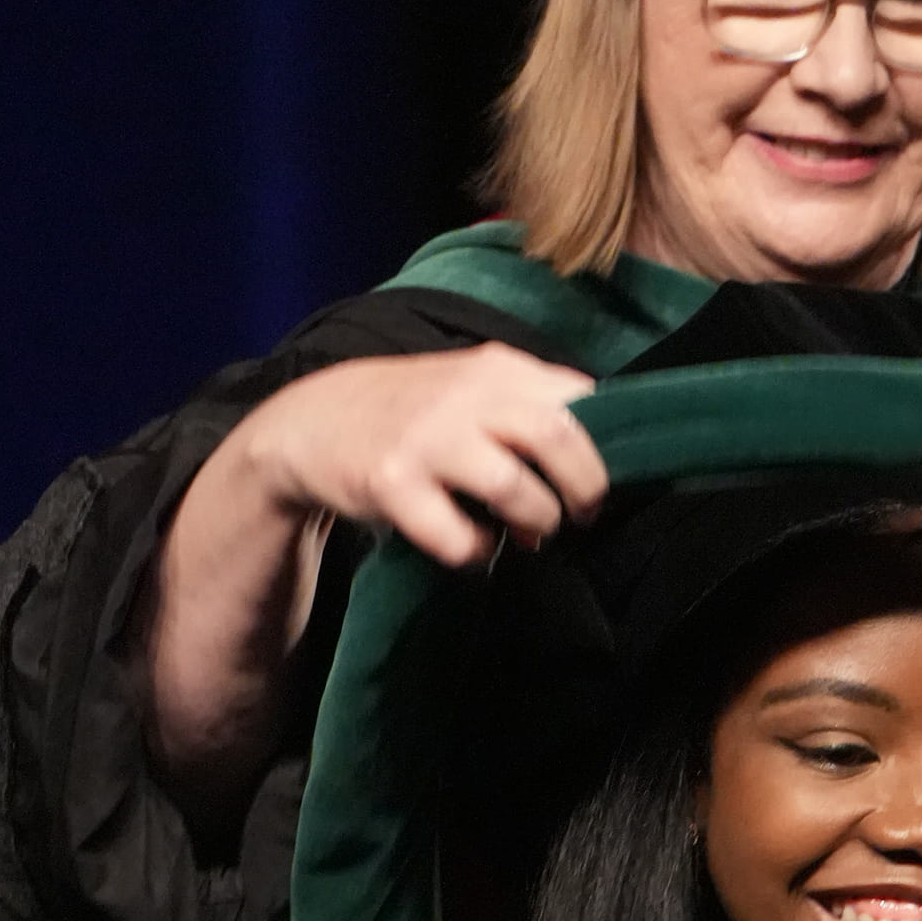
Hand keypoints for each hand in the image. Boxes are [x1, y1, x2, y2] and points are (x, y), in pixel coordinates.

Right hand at [144, 343, 609, 804]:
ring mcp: (427, 439)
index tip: (600, 479)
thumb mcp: (474, 387)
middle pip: (557, 436)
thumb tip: (602, 456)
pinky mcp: (394, 484)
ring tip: (531, 533)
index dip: (604, 447)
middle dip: (585, 487)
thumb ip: (532, 407)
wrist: (317, 421)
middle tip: (580, 514)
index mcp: (497, 369)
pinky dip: (478, 551)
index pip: (579, 398)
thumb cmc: (417, 413)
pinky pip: (459, 536)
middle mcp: (465, 396)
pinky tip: (474, 545)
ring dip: (537, 521)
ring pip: (513, 488)